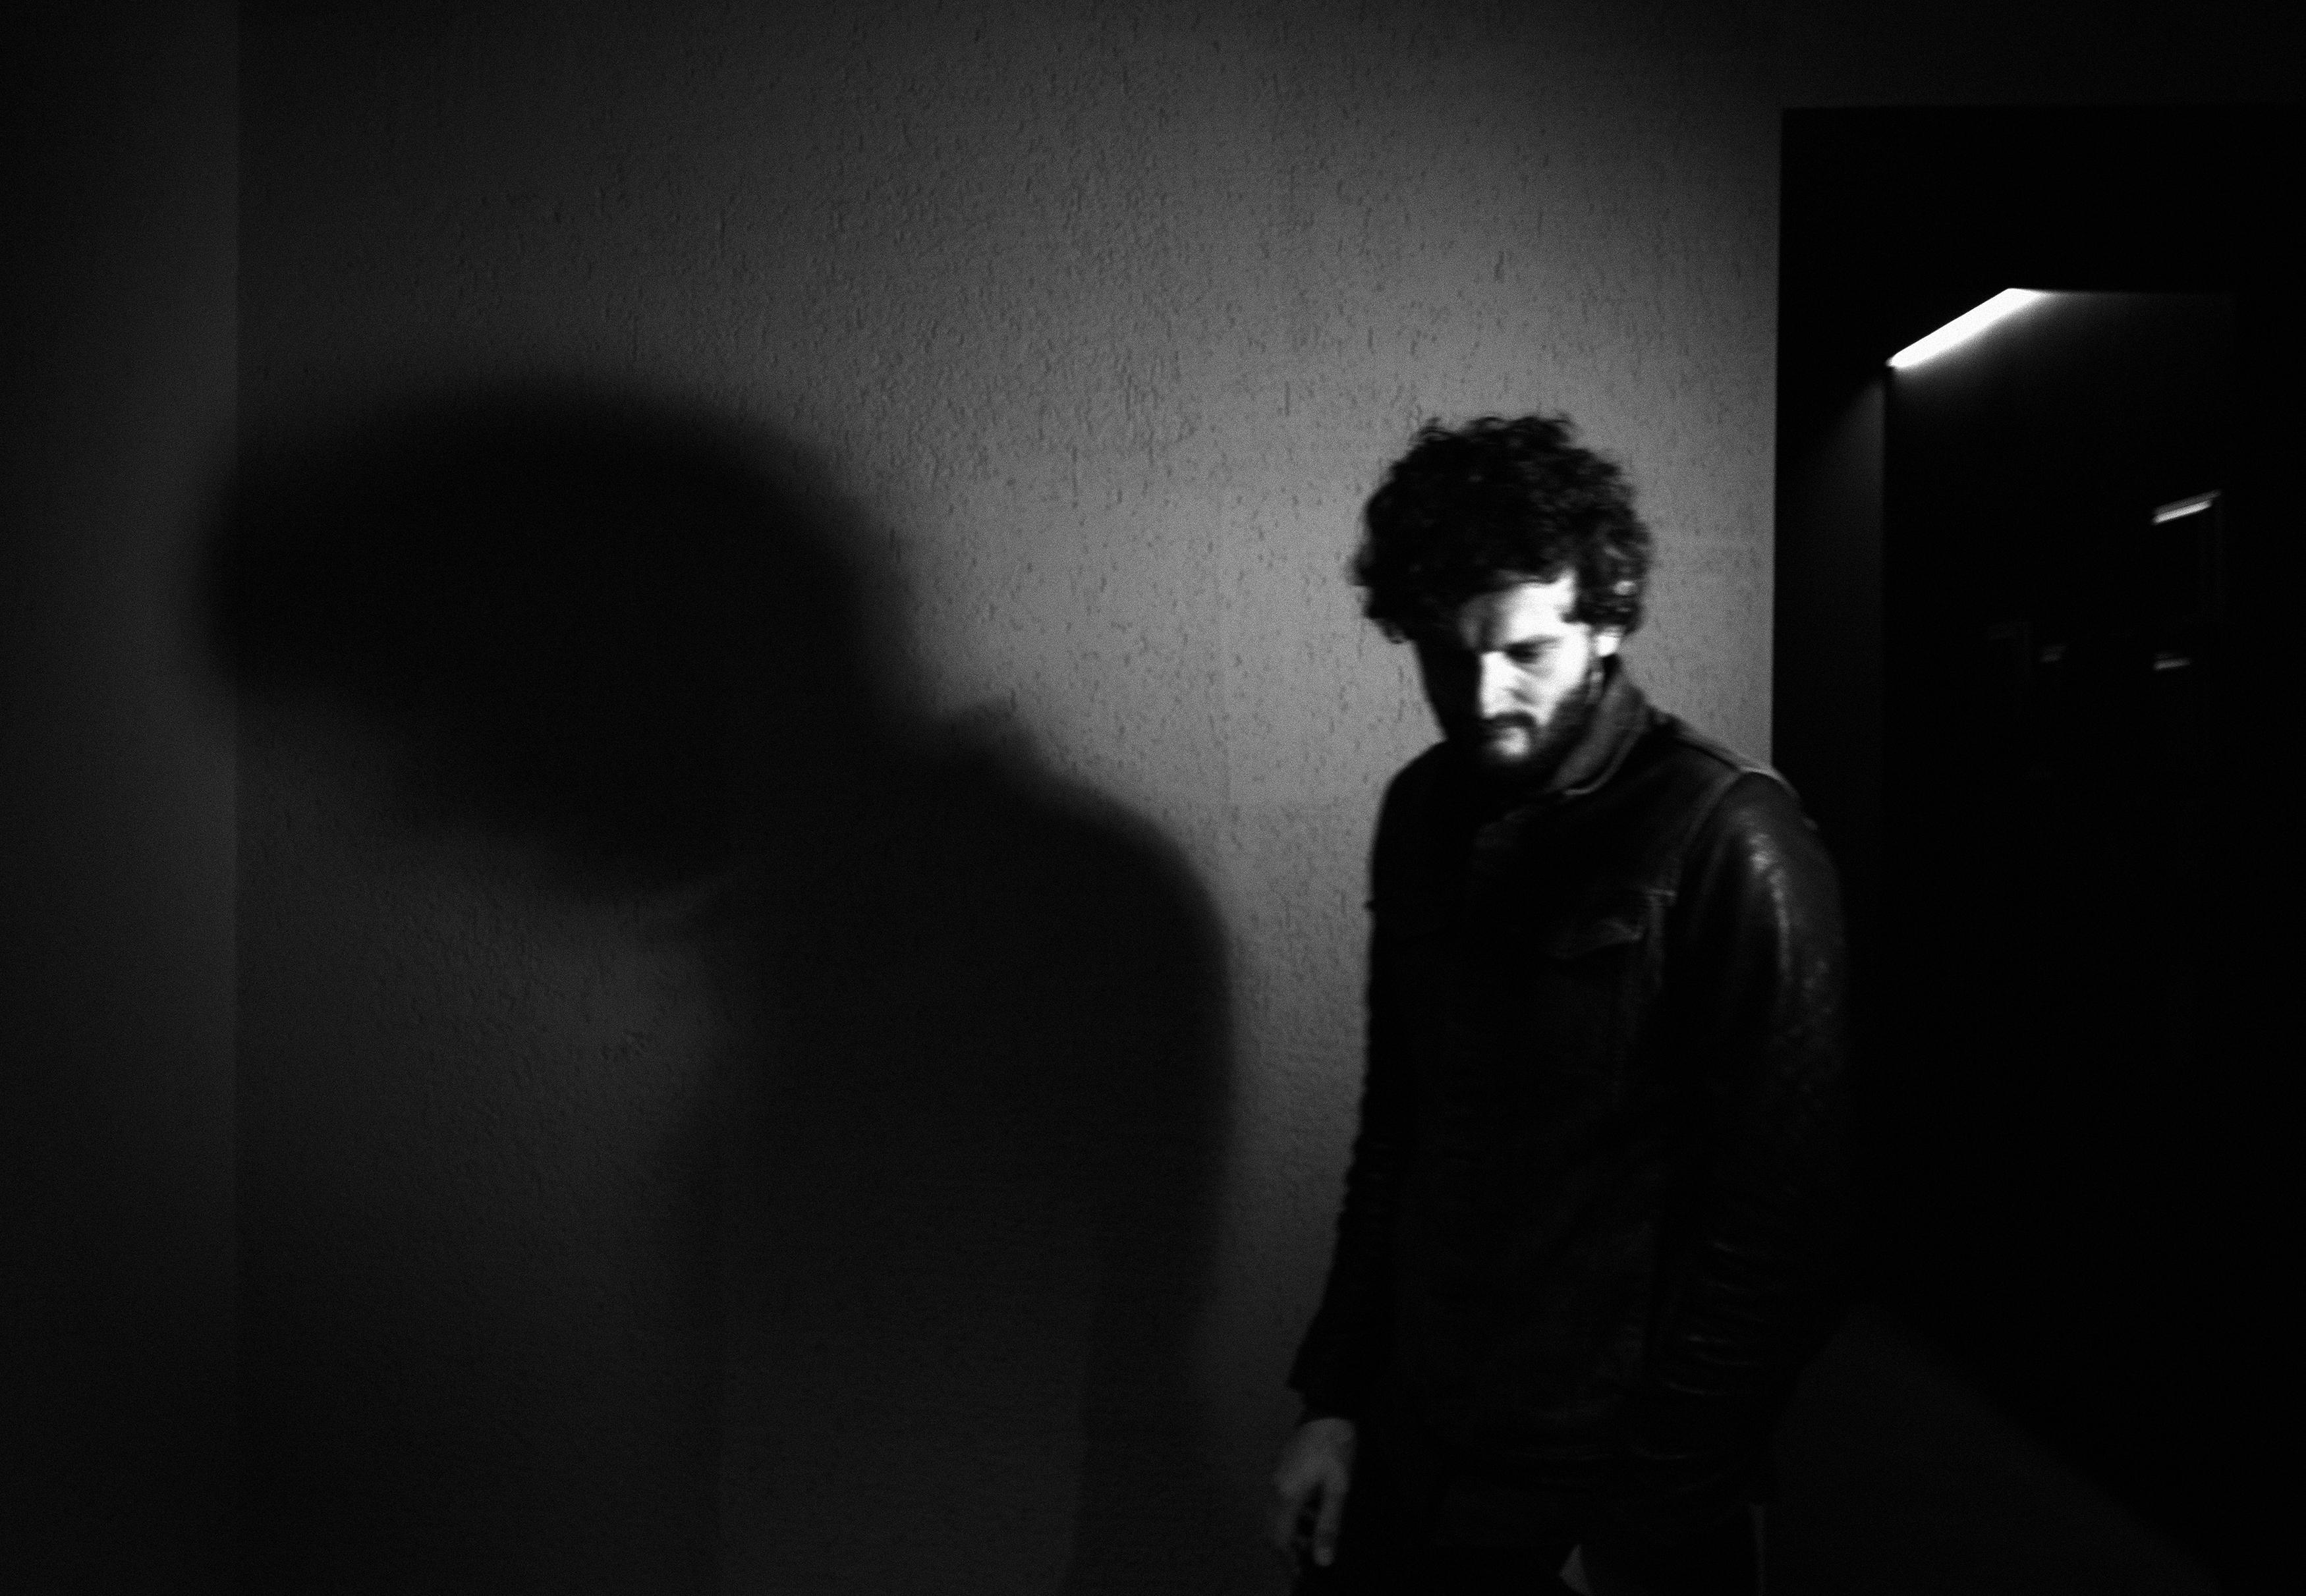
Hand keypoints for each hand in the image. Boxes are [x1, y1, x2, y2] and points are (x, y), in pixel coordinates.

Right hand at [1268, 1416, 1356, 1575]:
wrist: (1329, 1409)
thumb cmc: (1336, 1448)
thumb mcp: (1338, 1489)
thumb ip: (1328, 1526)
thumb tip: (1323, 1560)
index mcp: (1287, 1495)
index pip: (1279, 1539)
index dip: (1288, 1561)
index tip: (1300, 1576)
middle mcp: (1275, 1488)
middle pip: (1272, 1529)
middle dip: (1286, 1550)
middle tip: (1304, 1564)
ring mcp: (1276, 1477)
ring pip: (1275, 1516)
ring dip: (1289, 1533)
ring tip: (1311, 1543)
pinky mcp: (1282, 1470)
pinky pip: (1279, 1502)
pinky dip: (1290, 1517)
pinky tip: (1311, 1516)